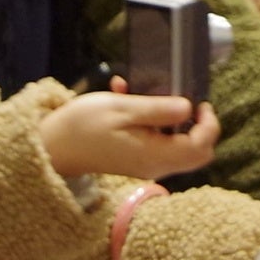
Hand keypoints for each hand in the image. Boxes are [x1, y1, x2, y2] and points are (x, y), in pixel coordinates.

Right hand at [42, 91, 221, 183]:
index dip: (208, 124)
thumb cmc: (82, 126)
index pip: (201, 147)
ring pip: (179, 147)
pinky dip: (153, 123)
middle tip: (185, 101)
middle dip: (198, 126)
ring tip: (146, 94)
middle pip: (197, 153)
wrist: (51, 147)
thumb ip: (157, 109)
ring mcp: (145, 165)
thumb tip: (188, 108)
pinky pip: (158, 144)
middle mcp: (155, 166)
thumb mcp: (122, 109)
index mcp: (155, 155)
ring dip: (171, 119)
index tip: (199, 102)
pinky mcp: (135, 160)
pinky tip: (129, 99)